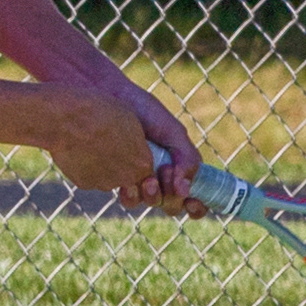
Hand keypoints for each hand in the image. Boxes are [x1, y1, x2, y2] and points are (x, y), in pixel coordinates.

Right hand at [42, 88, 156, 192]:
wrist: (66, 119)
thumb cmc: (100, 111)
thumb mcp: (129, 119)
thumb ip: (137, 140)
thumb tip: (137, 146)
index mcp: (142, 162)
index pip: (146, 168)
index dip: (136, 155)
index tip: (128, 145)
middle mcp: (126, 177)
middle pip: (128, 175)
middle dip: (121, 164)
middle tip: (108, 143)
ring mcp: (104, 182)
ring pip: (108, 177)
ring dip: (103, 166)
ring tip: (91, 143)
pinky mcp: (84, 183)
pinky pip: (89, 176)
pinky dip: (86, 167)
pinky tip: (79, 149)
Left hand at [111, 90, 203, 216]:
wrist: (108, 99)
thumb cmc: (144, 111)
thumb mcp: (173, 132)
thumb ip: (187, 159)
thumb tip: (185, 191)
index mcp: (180, 164)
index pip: (196, 195)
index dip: (197, 206)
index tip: (193, 203)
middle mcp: (162, 175)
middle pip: (173, 205)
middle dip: (173, 198)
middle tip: (166, 176)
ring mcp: (141, 179)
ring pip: (152, 203)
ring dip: (153, 197)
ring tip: (147, 180)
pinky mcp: (120, 179)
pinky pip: (130, 199)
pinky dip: (132, 196)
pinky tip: (128, 185)